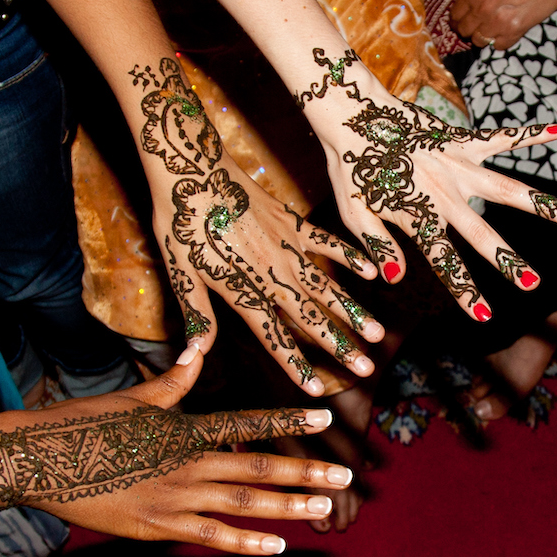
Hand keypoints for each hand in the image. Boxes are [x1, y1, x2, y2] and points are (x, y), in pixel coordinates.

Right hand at [0, 344, 353, 555]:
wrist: (37, 461)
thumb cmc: (84, 423)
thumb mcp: (134, 396)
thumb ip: (175, 379)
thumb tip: (200, 344)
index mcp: (182, 427)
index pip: (247, 423)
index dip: (288, 422)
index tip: (325, 418)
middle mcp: (185, 461)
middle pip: (258, 466)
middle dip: (306, 472)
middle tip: (345, 476)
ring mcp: (173, 497)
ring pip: (243, 502)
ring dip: (288, 506)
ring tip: (325, 508)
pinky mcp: (157, 526)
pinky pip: (212, 535)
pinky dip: (247, 540)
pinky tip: (278, 544)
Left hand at [132, 57, 385, 393]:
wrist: (193, 167)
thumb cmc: (180, 220)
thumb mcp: (180, 270)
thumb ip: (196, 314)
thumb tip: (193, 357)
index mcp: (242, 289)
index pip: (273, 336)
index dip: (294, 364)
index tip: (315, 388)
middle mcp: (271, 274)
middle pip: (310, 317)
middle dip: (338, 345)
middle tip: (364, 368)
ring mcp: (286, 246)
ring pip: (325, 286)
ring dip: (351, 311)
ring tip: (376, 332)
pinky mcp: (291, 221)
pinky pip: (326, 242)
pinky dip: (350, 256)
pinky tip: (372, 272)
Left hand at [294, 47, 556, 323]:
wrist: (348, 113)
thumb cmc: (350, 170)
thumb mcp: (353, 214)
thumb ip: (378, 245)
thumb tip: (395, 279)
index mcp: (416, 216)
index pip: (443, 262)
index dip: (465, 291)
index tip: (485, 317)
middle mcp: (441, 193)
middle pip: (479, 232)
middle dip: (506, 260)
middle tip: (532, 283)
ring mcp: (455, 165)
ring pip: (503, 187)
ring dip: (537, 204)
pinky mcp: (460, 140)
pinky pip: (500, 137)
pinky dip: (530, 134)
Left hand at [450, 0, 556, 51]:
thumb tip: (472, 1)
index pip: (456, 14)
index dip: (456, 19)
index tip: (459, 20)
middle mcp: (483, 10)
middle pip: (464, 31)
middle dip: (467, 29)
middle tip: (474, 27)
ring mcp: (498, 23)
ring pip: (479, 41)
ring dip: (482, 36)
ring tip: (489, 30)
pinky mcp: (515, 32)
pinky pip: (498, 46)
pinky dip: (498, 41)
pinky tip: (503, 33)